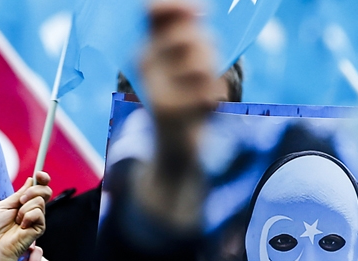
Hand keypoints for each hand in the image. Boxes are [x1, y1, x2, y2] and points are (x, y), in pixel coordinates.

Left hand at [0, 172, 52, 260]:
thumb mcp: (5, 205)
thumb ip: (19, 194)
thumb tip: (31, 180)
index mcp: (24, 202)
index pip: (39, 187)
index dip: (42, 178)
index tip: (39, 174)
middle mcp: (33, 208)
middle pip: (45, 191)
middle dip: (34, 191)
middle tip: (21, 200)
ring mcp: (37, 218)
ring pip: (40, 201)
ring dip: (25, 208)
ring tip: (17, 219)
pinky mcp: (40, 227)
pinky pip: (38, 213)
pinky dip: (27, 217)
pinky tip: (22, 226)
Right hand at [135, 2, 216, 227]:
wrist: (173, 150)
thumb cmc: (184, 98)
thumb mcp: (182, 63)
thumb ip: (187, 34)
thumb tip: (197, 8)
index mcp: (144, 47)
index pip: (157, 11)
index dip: (178, 6)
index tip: (201, 12)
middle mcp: (143, 63)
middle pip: (189, 35)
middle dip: (207, 47)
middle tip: (206, 65)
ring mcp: (154, 86)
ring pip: (201, 62)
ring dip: (212, 73)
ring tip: (204, 88)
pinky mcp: (168, 110)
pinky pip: (207, 90)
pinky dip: (214, 96)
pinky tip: (205, 107)